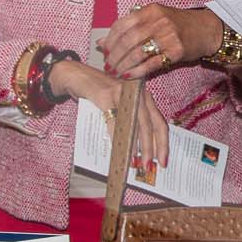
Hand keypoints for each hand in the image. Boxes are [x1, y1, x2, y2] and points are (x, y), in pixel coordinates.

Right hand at [50, 60, 170, 172]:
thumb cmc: (101, 93)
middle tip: (149, 166)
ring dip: (136, 146)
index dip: (162, 143)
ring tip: (135, 161)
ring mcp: (122, 93)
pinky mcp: (106, 95)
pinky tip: (118, 148)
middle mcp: (137, 93)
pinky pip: (113, 120)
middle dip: (151, 148)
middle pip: (150, 124)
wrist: (77, 75)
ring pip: (134, 123)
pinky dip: (116, 136)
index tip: (163, 161)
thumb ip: (131, 121)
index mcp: (144, 97)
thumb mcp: (121, 105)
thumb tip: (140, 150)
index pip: (159, 122)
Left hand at [102, 4, 218, 77]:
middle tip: (109, 66)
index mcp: (150, 10)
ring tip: (117, 73)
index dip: (110, 40)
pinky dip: (138, 71)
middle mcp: (158, 21)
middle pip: (128, 40)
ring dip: (124, 65)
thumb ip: (129, 29)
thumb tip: (102, 43)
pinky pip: (152, 63)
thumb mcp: (153, 20)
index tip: (104, 52)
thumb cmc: (177, 25)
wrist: (206, 30)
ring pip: (138, 53)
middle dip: (115, 55)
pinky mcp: (176, 51)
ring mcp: (168, 36)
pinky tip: (130, 76)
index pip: (122, 24)